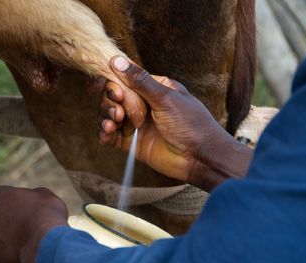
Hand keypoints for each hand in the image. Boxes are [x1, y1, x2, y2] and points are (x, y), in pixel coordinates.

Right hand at [98, 57, 252, 190]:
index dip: (113, 83)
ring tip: (113, 123)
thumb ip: (140, 81)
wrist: (201, 158)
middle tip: (119, 112)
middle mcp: (142, 104)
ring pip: (109, 115)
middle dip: (110, 102)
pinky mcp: (132, 143)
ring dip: (105, 116)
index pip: (124, 79)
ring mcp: (136, 124)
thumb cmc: (191, 124)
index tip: (115, 92)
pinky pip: (110, 135)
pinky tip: (107, 133)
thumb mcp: (166, 98)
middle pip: (113, 97)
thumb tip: (117, 61)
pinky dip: (104, 133)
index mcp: (153, 88)